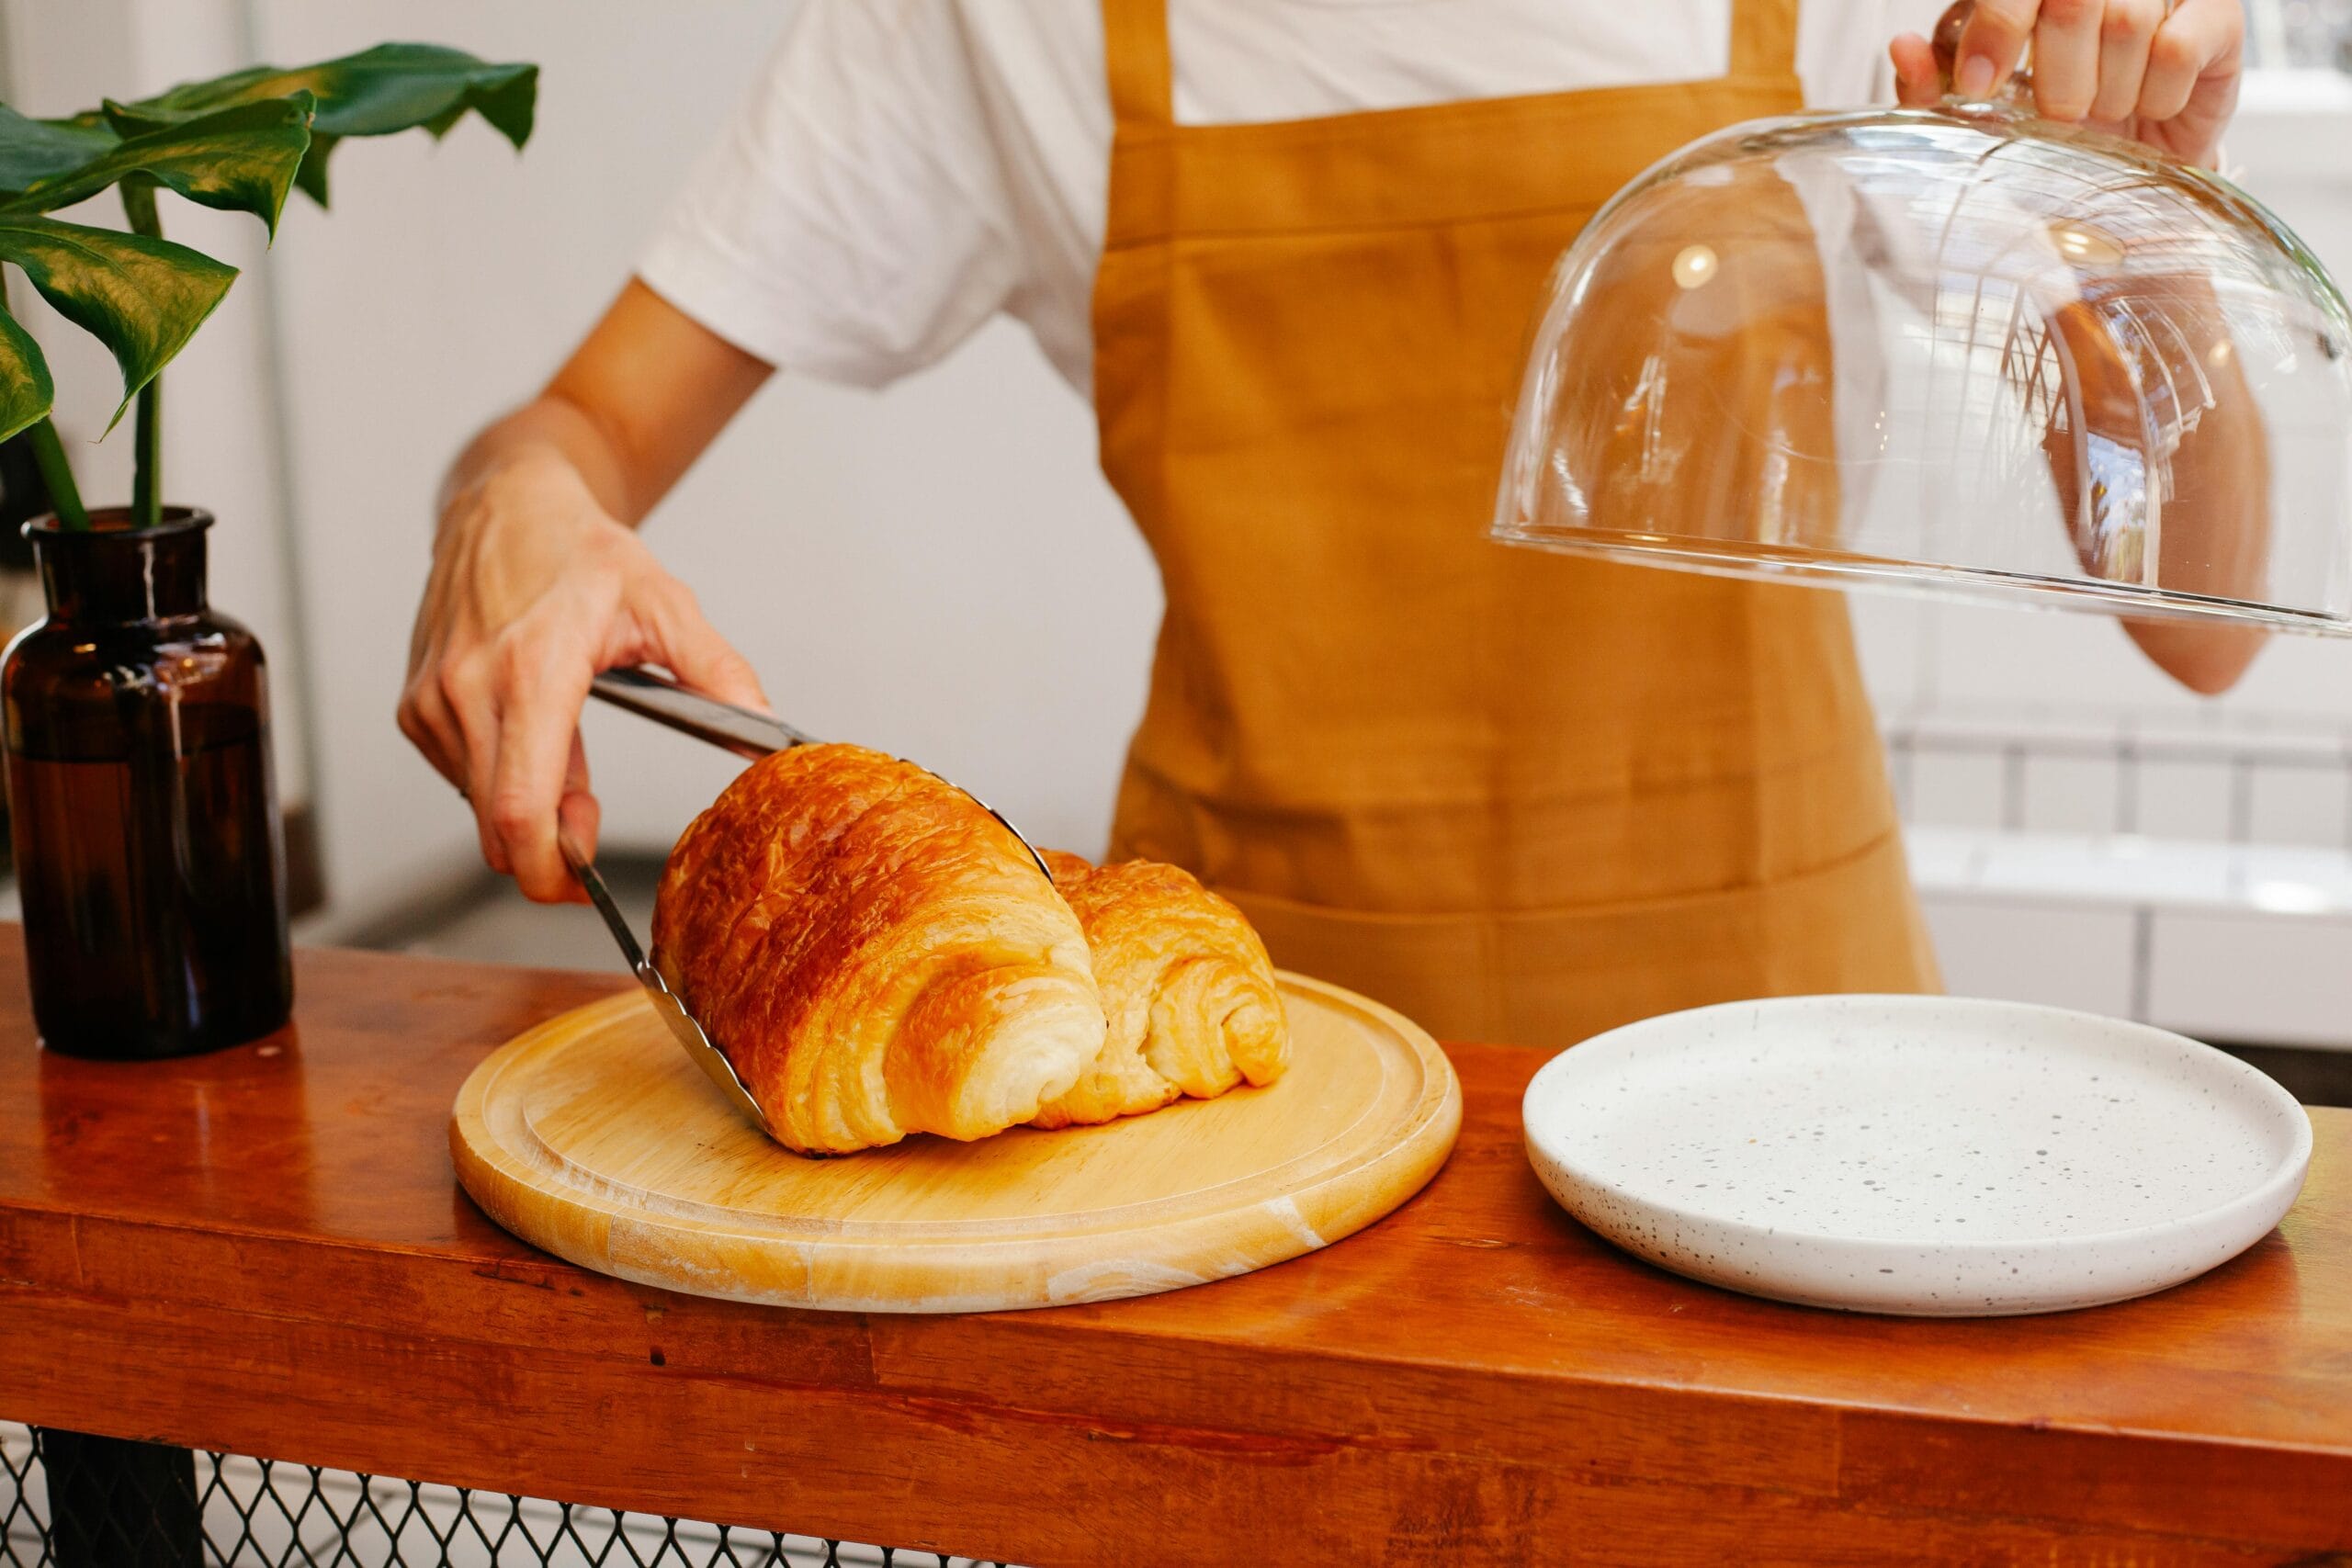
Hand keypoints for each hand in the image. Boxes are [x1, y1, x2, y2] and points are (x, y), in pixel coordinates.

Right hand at [399, 448, 766, 901]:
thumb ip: (718, 673)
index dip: (551, 869)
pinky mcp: (415, 708)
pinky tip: (531, 732)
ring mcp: (433, 702)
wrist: (503, 505)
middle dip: (550, 847)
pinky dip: (499, 777)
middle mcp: (469, 691)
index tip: (586, 886)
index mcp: (532, 671)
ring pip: (478, 808)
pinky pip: (459, 778)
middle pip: (498, 827)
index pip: (521, 809)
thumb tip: (767, 732)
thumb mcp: (665, 604)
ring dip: (528, 807)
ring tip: (569, 749)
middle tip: (593, 815)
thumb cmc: (576, 550)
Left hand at [1890, 0, 2244, 166]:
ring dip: (2110, 93)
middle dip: (2057, 79)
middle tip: (2060, 113)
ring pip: (2128, 25)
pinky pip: (2178, 50)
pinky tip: (2151, 101)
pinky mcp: (2219, 14)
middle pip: (2071, 2)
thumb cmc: (2053, 120)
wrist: (2137, 160)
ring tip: (2108, 108)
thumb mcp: (1983, 108)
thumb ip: (1935, 81)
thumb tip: (1899, 47)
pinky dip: (2157, 95)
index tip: (1982, 84)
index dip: (1998, 27)